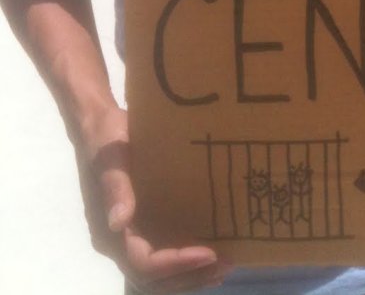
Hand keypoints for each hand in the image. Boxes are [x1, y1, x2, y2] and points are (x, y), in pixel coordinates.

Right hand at [75, 104, 231, 292]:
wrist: (99, 125)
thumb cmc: (107, 138)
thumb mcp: (111, 157)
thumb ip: (116, 188)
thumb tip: (119, 223)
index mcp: (111, 230)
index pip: (143, 264)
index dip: (175, 264)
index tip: (209, 253)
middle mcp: (119, 240)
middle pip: (152, 279)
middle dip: (188, 276)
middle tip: (226, 265)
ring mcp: (131, 234)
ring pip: (157, 275)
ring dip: (189, 276)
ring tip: (223, 266)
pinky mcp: (143, 224)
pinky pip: (162, 255)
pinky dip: (185, 263)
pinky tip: (211, 254)